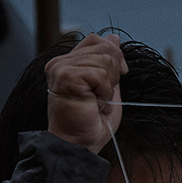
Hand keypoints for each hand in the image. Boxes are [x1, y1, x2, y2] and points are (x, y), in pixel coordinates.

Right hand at [45, 33, 127, 152]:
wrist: (81, 145)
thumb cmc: (91, 124)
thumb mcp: (108, 88)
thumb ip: (109, 64)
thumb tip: (114, 38)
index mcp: (70, 63)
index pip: (96, 40)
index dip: (114, 54)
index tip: (120, 76)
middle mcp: (62, 62)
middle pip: (104, 47)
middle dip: (114, 74)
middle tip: (101, 97)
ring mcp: (61, 68)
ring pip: (104, 59)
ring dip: (108, 86)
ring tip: (96, 103)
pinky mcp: (65, 76)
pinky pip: (99, 74)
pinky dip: (104, 92)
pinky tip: (94, 104)